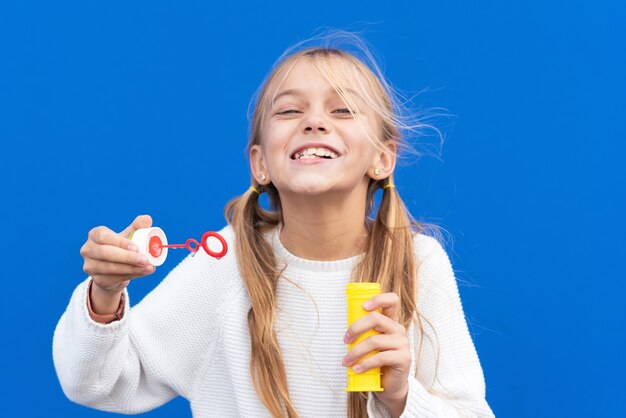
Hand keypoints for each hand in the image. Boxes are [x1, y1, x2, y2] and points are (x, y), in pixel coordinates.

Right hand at [80, 215, 154, 294]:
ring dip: (132, 269)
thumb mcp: (128, 236)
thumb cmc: (122, 247)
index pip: (104, 236)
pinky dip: (131, 276)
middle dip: (127, 257)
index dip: (120, 242)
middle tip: (144, 260)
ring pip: (111, 268)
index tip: (136, 248)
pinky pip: (114, 278)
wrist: (115, 270)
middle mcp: (87, 249)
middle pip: (105, 253)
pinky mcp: (96, 280)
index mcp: (94, 235)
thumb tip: (147, 218)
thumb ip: (137, 227)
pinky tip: (143, 273)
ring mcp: (90, 266)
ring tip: (149, 267)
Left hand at [343, 292, 409, 416]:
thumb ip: (364, 333)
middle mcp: (399, 330)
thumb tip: (346, 331)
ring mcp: (403, 343)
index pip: (392, 301)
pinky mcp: (403, 358)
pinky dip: (365, 364)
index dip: (378, 299)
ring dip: (356, 351)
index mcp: (391, 322)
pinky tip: (357, 369)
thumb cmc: (378, 362)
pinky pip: (380, 357)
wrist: (391, 385)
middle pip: (376, 318)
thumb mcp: (371, 344)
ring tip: (346, 361)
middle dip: (356, 328)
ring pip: (374, 341)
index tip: (363, 306)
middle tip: (345, 340)